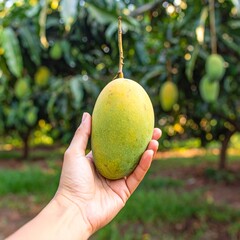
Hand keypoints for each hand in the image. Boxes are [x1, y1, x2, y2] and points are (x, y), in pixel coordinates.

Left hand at [56, 112, 160, 235]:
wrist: (74, 209)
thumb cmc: (71, 180)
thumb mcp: (74, 153)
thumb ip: (82, 134)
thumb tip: (87, 114)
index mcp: (99, 159)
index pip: (115, 144)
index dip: (126, 133)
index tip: (135, 121)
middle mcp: (110, 168)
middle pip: (130, 152)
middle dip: (142, 141)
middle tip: (154, 129)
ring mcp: (118, 180)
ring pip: (137, 163)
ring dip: (148, 151)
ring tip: (155, 138)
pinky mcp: (125, 191)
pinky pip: (137, 175)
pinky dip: (144, 164)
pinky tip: (150, 152)